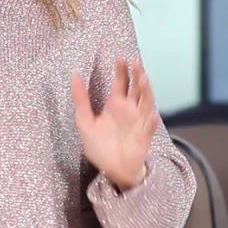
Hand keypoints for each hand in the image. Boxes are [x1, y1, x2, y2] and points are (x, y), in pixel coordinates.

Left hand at [70, 58, 158, 190]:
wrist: (111, 170)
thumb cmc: (100, 146)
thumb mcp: (84, 121)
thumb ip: (80, 99)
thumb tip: (74, 74)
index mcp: (116, 105)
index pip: (121, 83)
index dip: (122, 71)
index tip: (120, 58)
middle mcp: (130, 111)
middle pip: (137, 89)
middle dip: (137, 75)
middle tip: (135, 63)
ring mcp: (139, 123)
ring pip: (146, 103)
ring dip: (146, 91)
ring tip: (143, 79)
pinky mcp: (143, 138)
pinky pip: (149, 129)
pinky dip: (152, 122)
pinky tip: (152, 115)